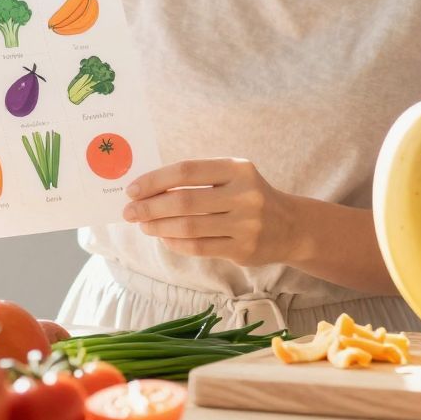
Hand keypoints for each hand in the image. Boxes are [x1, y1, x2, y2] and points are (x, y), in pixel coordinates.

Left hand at [121, 158, 295, 266]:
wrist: (291, 227)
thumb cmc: (249, 197)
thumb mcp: (232, 177)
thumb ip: (197, 180)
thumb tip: (148, 189)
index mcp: (238, 169)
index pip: (187, 171)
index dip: (155, 180)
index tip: (132, 189)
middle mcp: (245, 195)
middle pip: (184, 201)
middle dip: (150, 207)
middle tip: (129, 212)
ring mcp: (246, 224)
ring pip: (189, 227)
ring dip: (158, 227)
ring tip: (143, 225)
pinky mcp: (243, 250)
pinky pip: (198, 247)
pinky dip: (175, 243)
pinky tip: (163, 238)